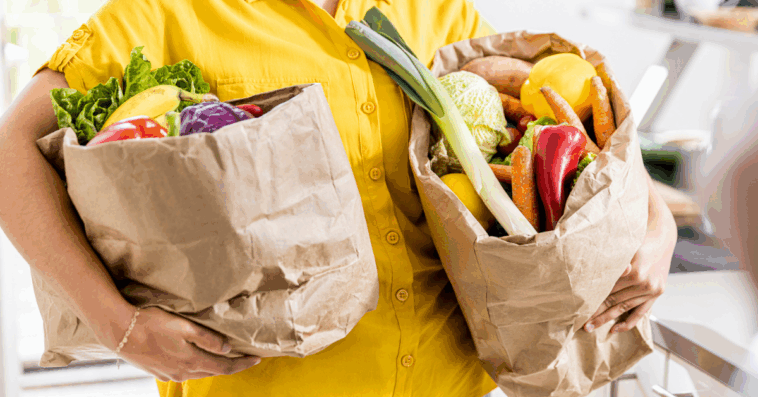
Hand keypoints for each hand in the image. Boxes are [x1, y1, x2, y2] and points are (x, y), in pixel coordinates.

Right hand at [114, 307, 260, 381]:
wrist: (119, 330)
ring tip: (224, 358)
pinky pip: (183, 372)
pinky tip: (195, 359)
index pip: (225, 368)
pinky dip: (195, 367)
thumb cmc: (152, 323)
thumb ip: (207, 339)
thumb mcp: (184, 327)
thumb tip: (227, 349)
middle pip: (213, 372)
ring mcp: (169, 374)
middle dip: (231, 366)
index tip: (257, 359)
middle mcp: (182, 372)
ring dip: (213, 367)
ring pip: (198, 373)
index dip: (243, 364)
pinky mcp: (158, 371)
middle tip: (245, 358)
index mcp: (191, 362)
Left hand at [583, 176, 676, 333]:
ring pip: (624, 307)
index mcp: (632, 266)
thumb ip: (604, 255)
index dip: (590, 297)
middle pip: (613, 299)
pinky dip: (629, 322)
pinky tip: (615, 330)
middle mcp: (643, 279)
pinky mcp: (657, 293)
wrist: (662, 234)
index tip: (576, 305)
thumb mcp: (620, 243)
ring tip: (590, 328)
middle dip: (595, 311)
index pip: (605, 287)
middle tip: (578, 322)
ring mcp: (651, 288)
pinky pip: (641, 312)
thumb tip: (579, 262)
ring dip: (607, 319)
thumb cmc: (634, 236)